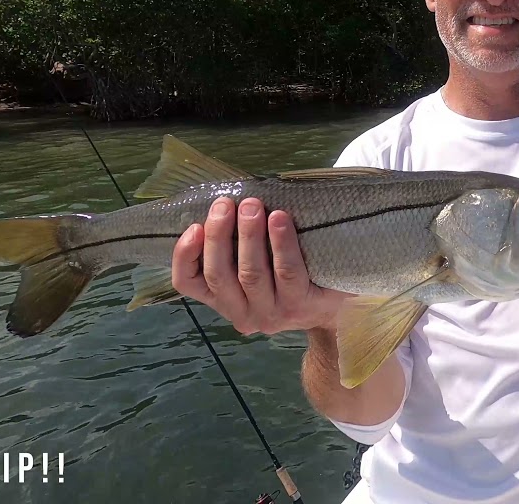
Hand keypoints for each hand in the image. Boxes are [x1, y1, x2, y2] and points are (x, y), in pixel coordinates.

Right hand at [171, 196, 350, 334]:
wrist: (333, 305)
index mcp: (223, 300)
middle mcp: (242, 313)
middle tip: (225, 204)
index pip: (188, 282)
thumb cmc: (287, 275)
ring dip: (249, 236)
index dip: (185, 255)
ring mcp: (271, 314)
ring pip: (251, 274)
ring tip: (252, 205)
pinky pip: (287, 272)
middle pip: (219, 274)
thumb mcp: (255, 267)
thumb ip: (234, 247)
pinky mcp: (300, 306)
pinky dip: (280, 243)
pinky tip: (279, 219)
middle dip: (219, 235)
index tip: (194, 226)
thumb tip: (222, 205)